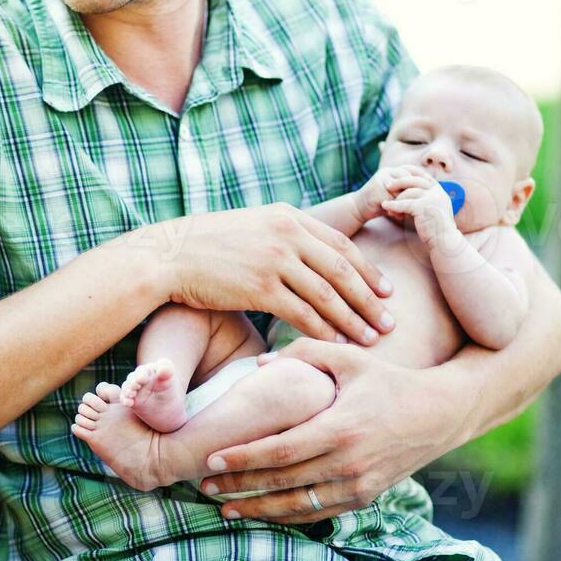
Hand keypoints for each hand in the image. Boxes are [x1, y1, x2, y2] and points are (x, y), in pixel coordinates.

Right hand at [134, 203, 393, 345]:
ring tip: (372, 338)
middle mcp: (287, 235)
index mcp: (288, 217)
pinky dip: (323, 329)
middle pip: (343, 270)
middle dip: (371, 299)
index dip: (368, 270)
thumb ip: (284, 238)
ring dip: (354, 319)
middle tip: (391, 321)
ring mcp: (274, 260)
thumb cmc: (207, 246)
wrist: (168, 255)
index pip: (341, 245)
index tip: (387, 291)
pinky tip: (336, 343)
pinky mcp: (259, 287)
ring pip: (328, 294)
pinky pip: (302, 312)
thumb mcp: (252, 227)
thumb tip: (310, 260)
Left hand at [197, 338, 468, 522]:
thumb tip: (257, 363)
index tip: (212, 459)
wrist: (440, 414)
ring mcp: (358, 485)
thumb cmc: (389, 380)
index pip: (281, 450)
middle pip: (282, 483)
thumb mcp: (350, 358)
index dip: (244, 458)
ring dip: (258, 509)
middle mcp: (349, 463)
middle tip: (203, 484)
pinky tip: (262, 512)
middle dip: (239, 486)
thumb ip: (303, 354)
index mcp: (341, 428)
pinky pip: (318, 513)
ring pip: (298, 506)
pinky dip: (288, 516)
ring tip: (224, 507)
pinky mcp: (365, 497)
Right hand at [349, 164, 427, 222]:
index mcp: (391, 171)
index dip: (421, 177)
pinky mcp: (375, 192)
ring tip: (412, 212)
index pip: (410, 169)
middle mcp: (385, 173)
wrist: (357, 208)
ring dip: (406, 202)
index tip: (432, 187)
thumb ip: (405, 191)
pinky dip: (396, 209)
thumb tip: (426, 192)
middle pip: (406, 178)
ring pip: (399, 190)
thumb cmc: (378, 202)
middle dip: (416, 189)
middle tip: (425, 200)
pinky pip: (390, 201)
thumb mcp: (393, 194)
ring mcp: (380, 182)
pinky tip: (399, 218)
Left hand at [381, 173, 458, 247]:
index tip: (398, 176)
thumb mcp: (433, 209)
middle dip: (399, 181)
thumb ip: (426, 199)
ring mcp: (431, 198)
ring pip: (408, 192)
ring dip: (396, 199)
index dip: (409, 175)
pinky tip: (385, 205)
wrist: (444, 240)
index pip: (423, 177)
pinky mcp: (423, 207)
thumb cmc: (436, 227)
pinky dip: (393, 205)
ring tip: (387, 205)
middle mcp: (437, 192)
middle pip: (414, 180)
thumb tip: (412, 192)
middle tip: (387, 184)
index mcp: (439, 191)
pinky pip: (404, 204)